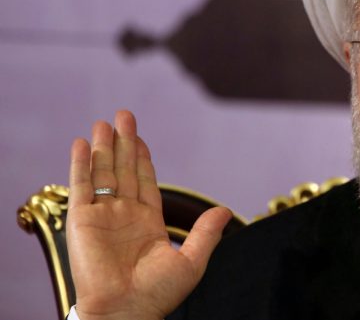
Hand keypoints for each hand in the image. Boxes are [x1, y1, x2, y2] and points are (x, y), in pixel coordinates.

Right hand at [66, 111, 231, 319]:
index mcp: (148, 222)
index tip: (140, 137)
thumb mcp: (191, 261)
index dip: (142, 158)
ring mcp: (102, 216)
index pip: (145, 181)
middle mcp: (123, 215)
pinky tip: (83, 143)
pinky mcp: (82, 221)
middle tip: (124, 114)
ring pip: (103, 172)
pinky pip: (81, 186)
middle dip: (124, 142)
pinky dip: (81, 164)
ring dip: (104, 147)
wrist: (126, 311)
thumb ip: (205, 233)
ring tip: (104, 121)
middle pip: (123, 169)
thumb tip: (223, 210)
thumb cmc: (157, 294)